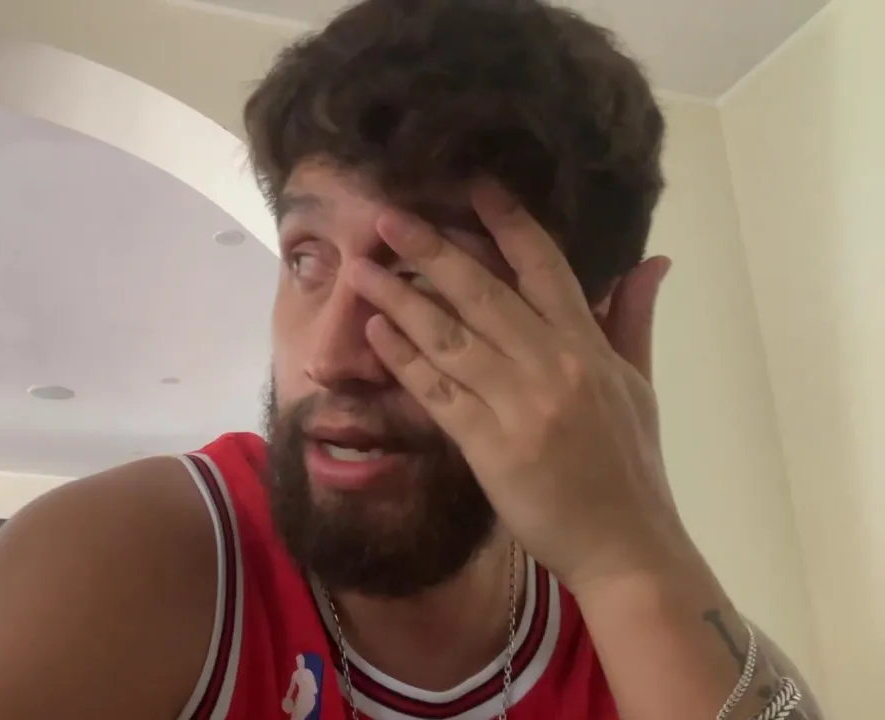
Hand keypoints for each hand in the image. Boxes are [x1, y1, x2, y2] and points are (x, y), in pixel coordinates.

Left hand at [345, 179, 687, 592]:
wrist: (625, 545)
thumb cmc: (629, 467)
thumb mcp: (640, 385)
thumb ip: (632, 321)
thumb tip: (650, 260)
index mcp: (588, 347)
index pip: (546, 268)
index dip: (507, 224)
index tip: (473, 187)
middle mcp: (552, 364)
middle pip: (483, 293)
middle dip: (432, 250)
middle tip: (388, 216)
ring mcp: (518, 404)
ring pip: (450, 337)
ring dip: (401, 298)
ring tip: (362, 268)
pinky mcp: (488, 445)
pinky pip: (437, 392)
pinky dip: (404, 359)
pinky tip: (375, 332)